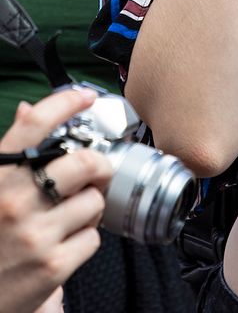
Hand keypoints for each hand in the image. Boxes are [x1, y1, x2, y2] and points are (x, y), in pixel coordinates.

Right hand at [0, 88, 112, 312]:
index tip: (85, 96)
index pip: (34, 124)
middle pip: (85, 162)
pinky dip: (85, 241)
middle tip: (94, 175)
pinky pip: (93, 238)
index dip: (65, 102)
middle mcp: (14, 201)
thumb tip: (27, 109)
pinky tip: (64, 246)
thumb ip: (12, 153)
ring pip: (94, 201)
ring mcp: (34, 234)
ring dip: (90, 209)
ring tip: (70, 219)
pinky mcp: (51, 266)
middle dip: (99, 167)